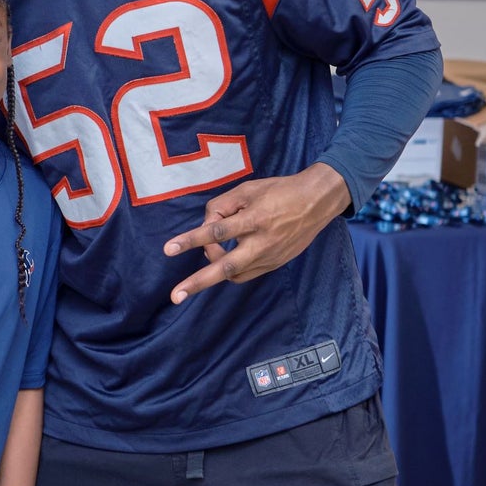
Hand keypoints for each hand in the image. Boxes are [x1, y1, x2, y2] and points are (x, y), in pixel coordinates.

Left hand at [161, 164, 350, 304]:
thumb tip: (205, 225)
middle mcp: (261, 242)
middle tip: (175, 296)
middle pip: (224, 267)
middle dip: (197, 282)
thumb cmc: (279, 191)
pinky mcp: (274, 265)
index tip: (168, 249)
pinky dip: (231, 268)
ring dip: (214, 270)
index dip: (191, 240)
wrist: (316, 203)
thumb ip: (222, 205)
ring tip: (209, 254)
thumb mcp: (248, 189)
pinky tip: (227, 257)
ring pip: (233, 274)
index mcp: (254, 219)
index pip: (216, 231)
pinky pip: (245, 273)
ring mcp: (269, 257)